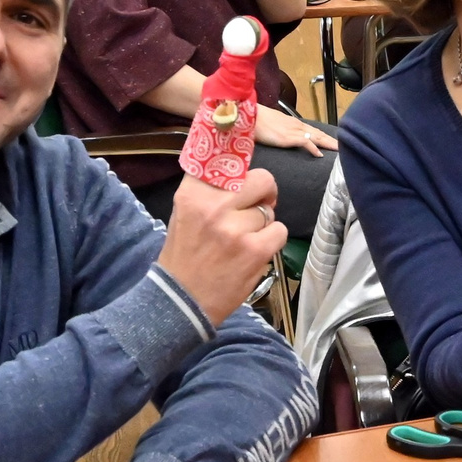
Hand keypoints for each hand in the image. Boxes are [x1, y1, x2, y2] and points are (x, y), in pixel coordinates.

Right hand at [156, 168, 286, 324]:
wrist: (182, 300)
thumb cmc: (185, 255)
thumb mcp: (185, 213)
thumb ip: (208, 191)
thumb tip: (238, 168)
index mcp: (193, 193)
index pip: (225, 160)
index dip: (240, 164)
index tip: (243, 166)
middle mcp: (213, 206)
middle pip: (261, 179)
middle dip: (265, 192)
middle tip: (259, 204)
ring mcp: (235, 228)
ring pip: (270, 210)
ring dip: (262, 224)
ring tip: (244, 239)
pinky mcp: (255, 250)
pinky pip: (279, 231)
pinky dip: (271, 241)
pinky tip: (254, 251)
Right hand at [255, 106, 336, 155]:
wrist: (248, 116)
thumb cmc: (256, 121)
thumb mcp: (271, 126)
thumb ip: (279, 131)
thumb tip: (281, 136)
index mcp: (292, 123)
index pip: (312, 130)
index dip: (323, 136)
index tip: (332, 141)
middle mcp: (296, 125)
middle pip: (318, 133)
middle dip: (331, 140)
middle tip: (343, 146)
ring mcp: (293, 131)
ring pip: (316, 137)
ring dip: (328, 143)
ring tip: (339, 150)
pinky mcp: (288, 137)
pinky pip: (305, 142)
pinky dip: (314, 148)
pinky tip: (320, 155)